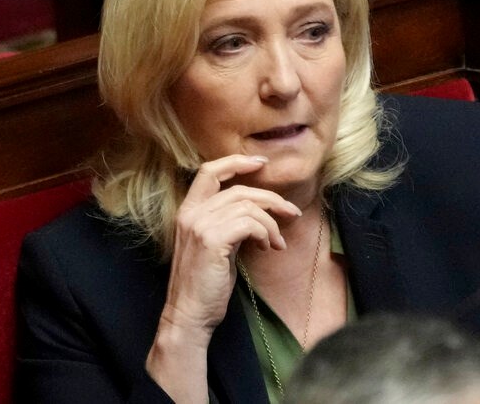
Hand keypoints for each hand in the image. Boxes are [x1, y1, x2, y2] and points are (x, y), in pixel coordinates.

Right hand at [158, 154, 301, 342]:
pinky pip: (249, 223)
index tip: (261, 163)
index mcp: (188, 211)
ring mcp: (200, 226)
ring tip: (276, 242)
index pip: (209, 171)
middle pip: (239, 190)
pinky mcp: (212, 240)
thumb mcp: (215, 246)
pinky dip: (265, 233)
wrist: (189, 316)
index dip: (236, 162)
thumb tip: (258, 212)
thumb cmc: (205, 285)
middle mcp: (191, 214)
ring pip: (248, 206)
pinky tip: (268, 248)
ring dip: (271, 223)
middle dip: (271, 199)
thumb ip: (227, 224)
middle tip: (291, 212)